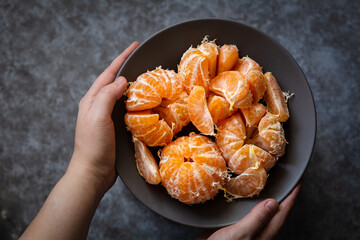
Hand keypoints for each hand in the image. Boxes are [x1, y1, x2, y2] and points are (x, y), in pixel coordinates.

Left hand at [69, 41, 139, 194]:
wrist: (93, 172)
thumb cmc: (93, 145)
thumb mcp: (97, 116)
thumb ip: (107, 96)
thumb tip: (122, 81)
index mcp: (92, 100)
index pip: (108, 73)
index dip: (121, 58)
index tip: (134, 46)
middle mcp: (98, 105)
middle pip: (114, 81)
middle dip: (127, 68)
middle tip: (142, 59)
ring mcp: (106, 116)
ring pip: (121, 94)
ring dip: (132, 84)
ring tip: (146, 77)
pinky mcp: (115, 127)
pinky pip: (126, 107)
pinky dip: (135, 101)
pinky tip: (143, 102)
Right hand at [200, 182, 301, 239]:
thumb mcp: (241, 234)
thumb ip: (256, 219)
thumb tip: (273, 203)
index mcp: (264, 234)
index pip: (282, 212)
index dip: (292, 196)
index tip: (298, 181)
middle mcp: (258, 231)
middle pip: (275, 211)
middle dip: (282, 195)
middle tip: (285, 178)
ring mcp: (246, 230)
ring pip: (260, 210)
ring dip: (264, 196)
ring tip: (267, 182)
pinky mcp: (233, 227)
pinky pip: (246, 211)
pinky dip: (247, 200)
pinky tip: (242, 194)